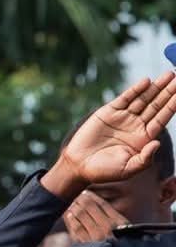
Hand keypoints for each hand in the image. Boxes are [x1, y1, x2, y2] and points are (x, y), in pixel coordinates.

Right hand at [49, 73, 175, 192]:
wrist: (79, 166)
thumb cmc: (105, 171)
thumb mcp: (129, 169)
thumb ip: (145, 158)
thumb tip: (158, 143)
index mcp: (144, 137)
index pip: (162, 118)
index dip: (173, 106)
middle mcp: (136, 125)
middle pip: (156, 105)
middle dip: (168, 92)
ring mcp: (123, 117)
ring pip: (143, 99)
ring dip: (156, 87)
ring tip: (169, 75)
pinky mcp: (108, 112)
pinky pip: (125, 98)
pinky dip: (135, 90)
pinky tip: (146, 81)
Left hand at [65, 189, 127, 244]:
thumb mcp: (127, 232)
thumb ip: (115, 219)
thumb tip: (98, 204)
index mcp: (120, 224)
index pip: (102, 204)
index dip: (92, 197)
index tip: (87, 192)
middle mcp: (107, 229)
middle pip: (89, 207)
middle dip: (81, 199)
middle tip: (76, 195)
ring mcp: (95, 237)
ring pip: (81, 215)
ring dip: (74, 207)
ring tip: (72, 202)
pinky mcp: (85, 245)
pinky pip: (75, 228)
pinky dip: (71, 219)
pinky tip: (69, 214)